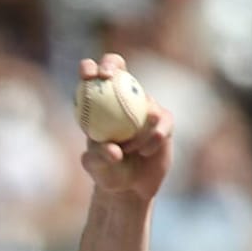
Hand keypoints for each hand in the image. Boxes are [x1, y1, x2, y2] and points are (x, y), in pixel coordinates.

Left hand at [78, 54, 173, 203]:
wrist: (131, 187)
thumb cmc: (108, 174)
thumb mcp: (98, 169)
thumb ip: (100, 158)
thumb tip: (113, 149)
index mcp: (99, 106)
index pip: (92, 77)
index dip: (89, 68)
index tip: (87, 76)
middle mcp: (122, 100)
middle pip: (119, 69)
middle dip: (112, 63)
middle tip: (108, 76)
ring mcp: (144, 107)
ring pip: (144, 101)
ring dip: (138, 127)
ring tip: (130, 149)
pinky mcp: (164, 121)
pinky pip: (162, 121)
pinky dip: (154, 136)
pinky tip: (146, 151)